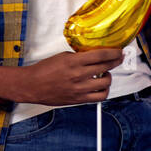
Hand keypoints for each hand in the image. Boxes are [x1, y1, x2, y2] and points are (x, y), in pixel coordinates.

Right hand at [0, 48, 124, 105]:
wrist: (32, 86)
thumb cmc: (43, 71)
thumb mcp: (61, 57)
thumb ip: (78, 57)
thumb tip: (92, 56)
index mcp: (73, 62)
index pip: (100, 55)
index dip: (113, 52)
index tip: (118, 51)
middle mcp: (78, 75)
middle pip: (106, 67)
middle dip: (115, 61)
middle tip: (117, 59)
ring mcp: (80, 88)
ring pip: (106, 82)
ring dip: (109, 76)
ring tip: (106, 74)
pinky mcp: (79, 99)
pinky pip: (100, 96)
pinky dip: (104, 90)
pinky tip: (101, 86)